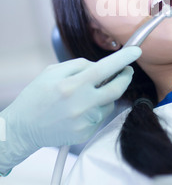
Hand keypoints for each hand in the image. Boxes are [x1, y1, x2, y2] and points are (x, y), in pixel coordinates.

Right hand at [0, 47, 140, 172]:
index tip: (136, 51)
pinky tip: (79, 110)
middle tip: (125, 71)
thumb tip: (100, 66)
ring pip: (108, 102)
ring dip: (105, 95)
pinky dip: (96, 109)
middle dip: (125, 77)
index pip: (105, 68)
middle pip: (117, 89)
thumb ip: (78, 65)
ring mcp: (85, 121)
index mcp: (72, 85)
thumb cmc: (37, 96)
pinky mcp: (86, 133)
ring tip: (85, 95)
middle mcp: (82, 104)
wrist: (23, 128)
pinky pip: (100, 116)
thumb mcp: (52, 72)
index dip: (123, 59)